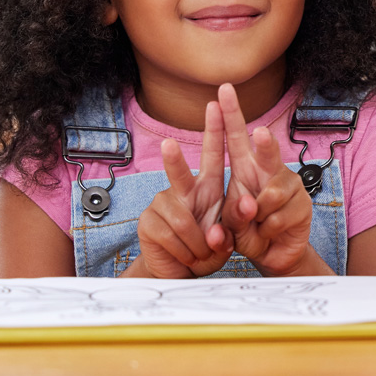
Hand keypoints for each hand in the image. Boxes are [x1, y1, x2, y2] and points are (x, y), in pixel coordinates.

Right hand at [136, 97, 237, 278]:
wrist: (181, 272)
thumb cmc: (206, 248)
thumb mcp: (226, 239)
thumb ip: (227, 232)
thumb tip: (215, 232)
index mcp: (208, 187)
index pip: (213, 154)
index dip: (216, 129)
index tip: (216, 104)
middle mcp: (184, 191)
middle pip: (178, 172)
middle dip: (174, 159)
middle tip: (169, 144)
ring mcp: (162, 205)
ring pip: (183, 221)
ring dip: (198, 244)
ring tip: (202, 253)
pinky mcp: (148, 223)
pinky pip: (171, 237)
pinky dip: (186, 252)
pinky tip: (187, 256)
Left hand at [216, 84, 323, 275]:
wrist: (274, 255)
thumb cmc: (248, 232)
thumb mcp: (229, 225)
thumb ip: (232, 215)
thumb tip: (248, 204)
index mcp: (244, 169)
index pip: (235, 138)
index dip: (230, 114)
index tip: (223, 90)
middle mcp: (267, 172)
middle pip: (266, 153)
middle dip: (264, 144)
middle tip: (260, 133)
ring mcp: (288, 187)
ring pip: (270, 194)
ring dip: (258, 215)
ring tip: (256, 225)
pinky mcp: (303, 205)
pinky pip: (279, 217)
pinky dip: (268, 230)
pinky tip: (269, 233)